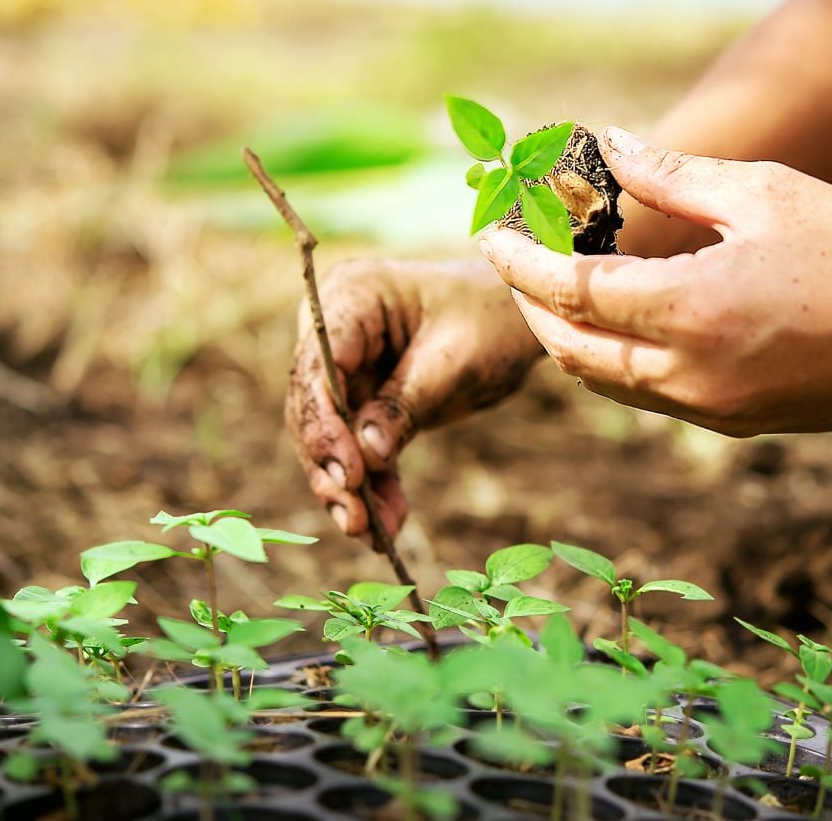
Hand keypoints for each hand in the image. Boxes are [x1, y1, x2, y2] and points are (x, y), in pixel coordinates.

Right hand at [286, 259, 542, 539]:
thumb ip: (405, 406)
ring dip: (350, 488)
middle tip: (353, 519)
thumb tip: (366, 457)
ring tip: (370, 533)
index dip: (324, 425)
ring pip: (331, 436)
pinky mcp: (365, 398)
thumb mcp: (453, 363)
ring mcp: (347, 366)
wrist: (518, 314)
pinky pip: (359, 447)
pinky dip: (374, 486)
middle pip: (314, 407)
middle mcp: (336, 330)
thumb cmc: (490, 320)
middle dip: (332, 467)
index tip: (348, 473)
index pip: (318, 367)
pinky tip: (386, 528)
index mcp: (350, 297)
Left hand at [478, 128, 831, 434]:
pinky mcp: (741, 424)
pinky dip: (622, 360)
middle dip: (534, 306)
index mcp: (692, 312)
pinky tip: (630, 320)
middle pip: (574, 351)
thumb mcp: (766, 193)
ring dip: (574, 337)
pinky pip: (654, 396)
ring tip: (565, 287)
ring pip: (610, 382)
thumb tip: (606, 144)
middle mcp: (692, 376)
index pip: (572, 292)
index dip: (522, 261)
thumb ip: (673, 175)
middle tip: (519, 261)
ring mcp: (715, 411)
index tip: (490, 232)